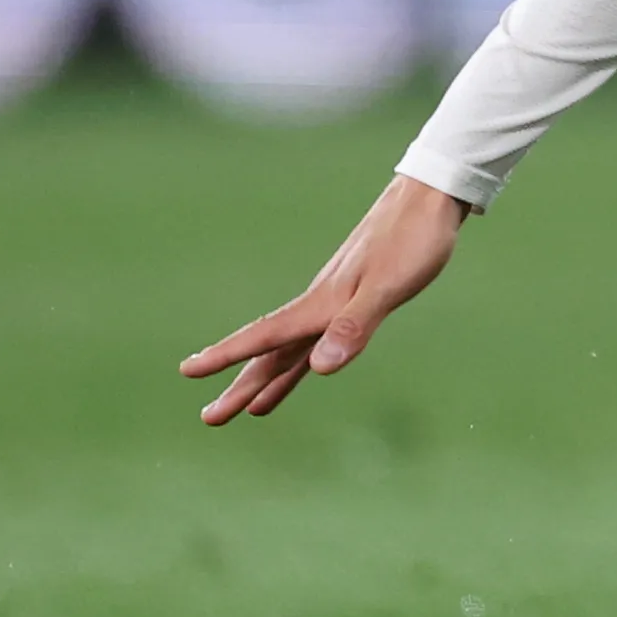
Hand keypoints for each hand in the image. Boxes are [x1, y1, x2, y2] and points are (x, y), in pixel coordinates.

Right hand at [180, 173, 467, 425]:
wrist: (430, 197)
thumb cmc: (413, 239)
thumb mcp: (389, 287)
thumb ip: (354, 326)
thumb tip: (319, 368)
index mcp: (321, 304)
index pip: (265, 337)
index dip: (226, 356)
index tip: (186, 370)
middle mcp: (320, 305)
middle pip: (271, 353)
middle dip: (240, 385)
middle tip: (210, 419)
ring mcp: (334, 303)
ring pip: (291, 350)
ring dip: (267, 378)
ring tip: (243, 409)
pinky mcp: (354, 300)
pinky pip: (318, 339)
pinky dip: (304, 360)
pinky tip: (305, 368)